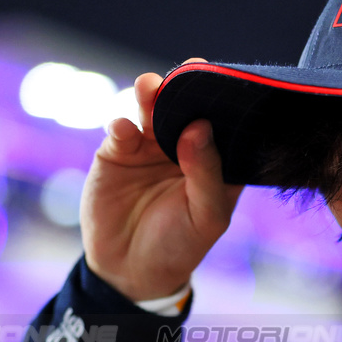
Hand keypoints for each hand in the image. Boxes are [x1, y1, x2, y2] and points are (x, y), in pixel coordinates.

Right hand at [81, 58, 244, 300]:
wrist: (131, 270)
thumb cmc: (181, 244)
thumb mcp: (206, 215)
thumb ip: (207, 172)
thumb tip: (200, 127)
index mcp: (215, 158)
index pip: (224, 123)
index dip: (224, 103)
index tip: (224, 83)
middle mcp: (183, 145)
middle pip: (187, 107)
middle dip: (186, 88)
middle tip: (188, 71)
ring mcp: (148, 146)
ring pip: (152, 111)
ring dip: (152, 95)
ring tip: (151, 86)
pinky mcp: (116, 152)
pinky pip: (120, 131)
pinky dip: (121, 125)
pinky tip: (124, 128)